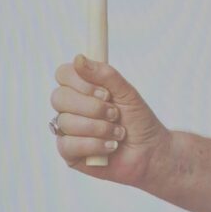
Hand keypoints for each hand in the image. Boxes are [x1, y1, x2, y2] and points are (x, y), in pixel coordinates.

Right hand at [49, 56, 170, 186]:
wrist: (151, 152)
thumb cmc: (138, 121)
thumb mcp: (127, 93)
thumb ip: (105, 74)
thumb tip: (79, 58)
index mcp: (81, 89)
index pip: (63, 74)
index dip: (81, 83)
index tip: (105, 93)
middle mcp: (70, 107)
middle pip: (59, 97)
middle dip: (93, 108)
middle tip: (115, 114)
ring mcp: (67, 130)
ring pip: (66, 122)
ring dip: (99, 128)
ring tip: (119, 133)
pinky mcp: (69, 153)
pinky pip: (68, 145)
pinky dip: (94, 145)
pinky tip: (110, 147)